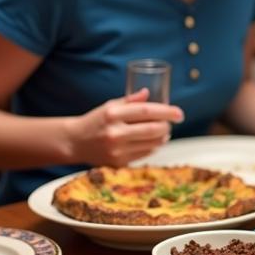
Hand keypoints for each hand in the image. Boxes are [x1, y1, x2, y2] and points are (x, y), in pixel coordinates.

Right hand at [66, 88, 183, 165]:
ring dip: (163, 138)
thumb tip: (149, 92)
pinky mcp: (118, 163)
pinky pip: (144, 154)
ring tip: (164, 132)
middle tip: (171, 123)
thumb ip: (130, 100)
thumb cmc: (96, 120)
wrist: (74, 142)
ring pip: (151, 144)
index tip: (179, 113)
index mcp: (113, 114)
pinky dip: (153, 147)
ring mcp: (116, 150)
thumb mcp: (110, 106)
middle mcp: (115, 132)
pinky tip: (154, 142)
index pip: (147, 111)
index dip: (167, 112)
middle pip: (152, 130)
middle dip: (167, 126)